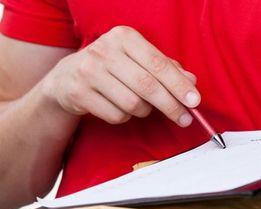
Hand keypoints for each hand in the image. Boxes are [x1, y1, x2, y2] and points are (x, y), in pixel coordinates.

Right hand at [42, 26, 199, 126]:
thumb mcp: (133, 61)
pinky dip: (123, 117)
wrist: (66, 78)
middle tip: (183, 118)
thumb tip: (191, 82)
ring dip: (142, 111)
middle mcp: (105, 51)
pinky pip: (115, 115)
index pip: (158, 64)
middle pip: (147, 86)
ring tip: (139, 106)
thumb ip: (162, 68)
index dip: (178, 85)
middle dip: (169, 105)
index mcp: (123, 37)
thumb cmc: (107, 69)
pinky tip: (118, 108)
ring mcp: (90, 73)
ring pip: (132, 104)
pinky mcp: (80, 94)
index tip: (194, 101)